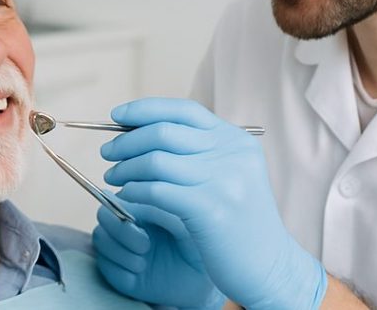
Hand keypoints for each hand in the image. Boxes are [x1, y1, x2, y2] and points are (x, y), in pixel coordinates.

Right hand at [93, 197, 224, 308]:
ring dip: (122, 253)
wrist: (203, 280)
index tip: (138, 219)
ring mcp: (120, 247)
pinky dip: (122, 271)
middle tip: (146, 244)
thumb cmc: (198, 243)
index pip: (114, 196)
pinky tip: (140, 273)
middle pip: (103, 215)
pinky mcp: (117, 272)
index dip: (119, 204)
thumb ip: (158, 201)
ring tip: (145, 262)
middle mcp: (126, 224)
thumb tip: (128, 192)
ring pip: (100, 239)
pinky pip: (104, 266)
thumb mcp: (183, 216)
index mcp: (140, 205)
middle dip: (121, 230)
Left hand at [101, 98, 326, 309]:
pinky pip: (157, 191)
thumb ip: (197, 152)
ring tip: (113, 178)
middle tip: (107, 154)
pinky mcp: (210, 209)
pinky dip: (135, 191)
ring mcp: (223, 180)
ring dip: (125, 168)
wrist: (269, 267)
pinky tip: (127, 196)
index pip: (183, 110)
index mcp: (236, 140)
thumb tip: (140, 131)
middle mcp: (232, 153)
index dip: (145, 109)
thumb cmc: (238, 224)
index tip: (116, 116)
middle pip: (164, 131)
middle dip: (126, 141)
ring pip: (155, 160)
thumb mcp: (228, 176)